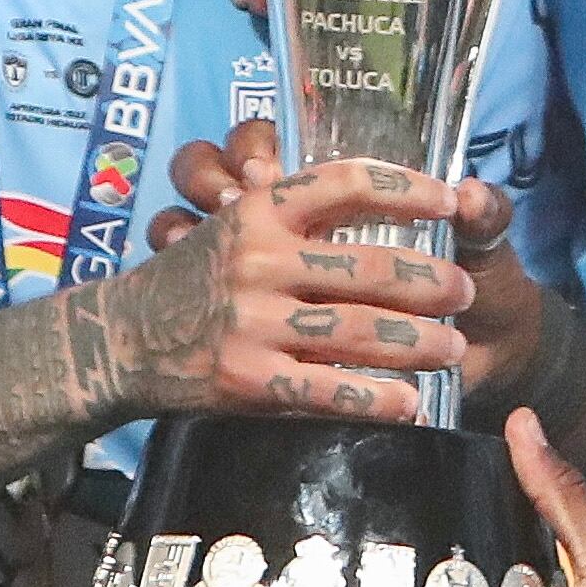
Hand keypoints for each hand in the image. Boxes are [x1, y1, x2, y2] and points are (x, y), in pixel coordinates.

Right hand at [151, 122, 541, 410]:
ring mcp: (253, 321)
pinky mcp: (249, 378)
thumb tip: (376, 198)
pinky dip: (377, 399)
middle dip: (432, 283)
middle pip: (371, 267)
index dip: (409, 190)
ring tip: (451, 348)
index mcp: (261, 209)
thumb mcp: (234, 225)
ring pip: (361, 332)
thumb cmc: (193, 277)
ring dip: (420, 344)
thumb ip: (296, 212)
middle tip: (465, 293)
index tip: (451, 200)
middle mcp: (259, 258)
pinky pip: (330, 390)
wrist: (120, 341)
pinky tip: (409, 403)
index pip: (349, 183)